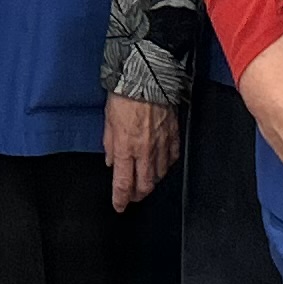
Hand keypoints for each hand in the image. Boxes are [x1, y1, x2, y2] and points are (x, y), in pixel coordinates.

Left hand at [104, 95, 180, 211]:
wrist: (147, 77)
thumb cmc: (124, 94)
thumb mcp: (108, 121)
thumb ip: (110, 144)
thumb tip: (112, 161)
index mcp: (126, 148)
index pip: (123, 183)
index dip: (121, 199)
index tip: (119, 206)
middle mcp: (145, 150)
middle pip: (145, 185)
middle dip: (137, 195)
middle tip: (132, 197)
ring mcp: (162, 144)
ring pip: (160, 174)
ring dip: (151, 181)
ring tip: (145, 181)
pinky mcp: (173, 135)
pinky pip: (172, 157)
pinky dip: (166, 165)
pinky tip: (162, 165)